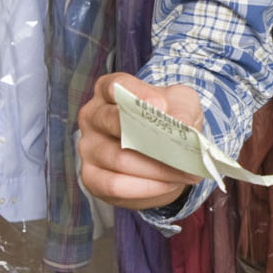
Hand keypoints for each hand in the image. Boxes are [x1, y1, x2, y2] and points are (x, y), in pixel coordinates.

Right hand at [77, 72, 202, 210]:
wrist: (163, 154)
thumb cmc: (168, 120)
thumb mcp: (182, 104)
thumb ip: (182, 108)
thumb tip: (179, 122)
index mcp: (109, 90)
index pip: (116, 86)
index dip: (138, 95)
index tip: (161, 106)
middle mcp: (93, 116)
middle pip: (114, 123)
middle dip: (150, 138)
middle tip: (180, 149)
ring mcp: (88, 147)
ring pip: (119, 159)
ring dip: (156, 168)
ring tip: (184, 172)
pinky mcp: (91, 177)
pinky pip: (115, 185)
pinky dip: (146, 187)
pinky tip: (167, 184)